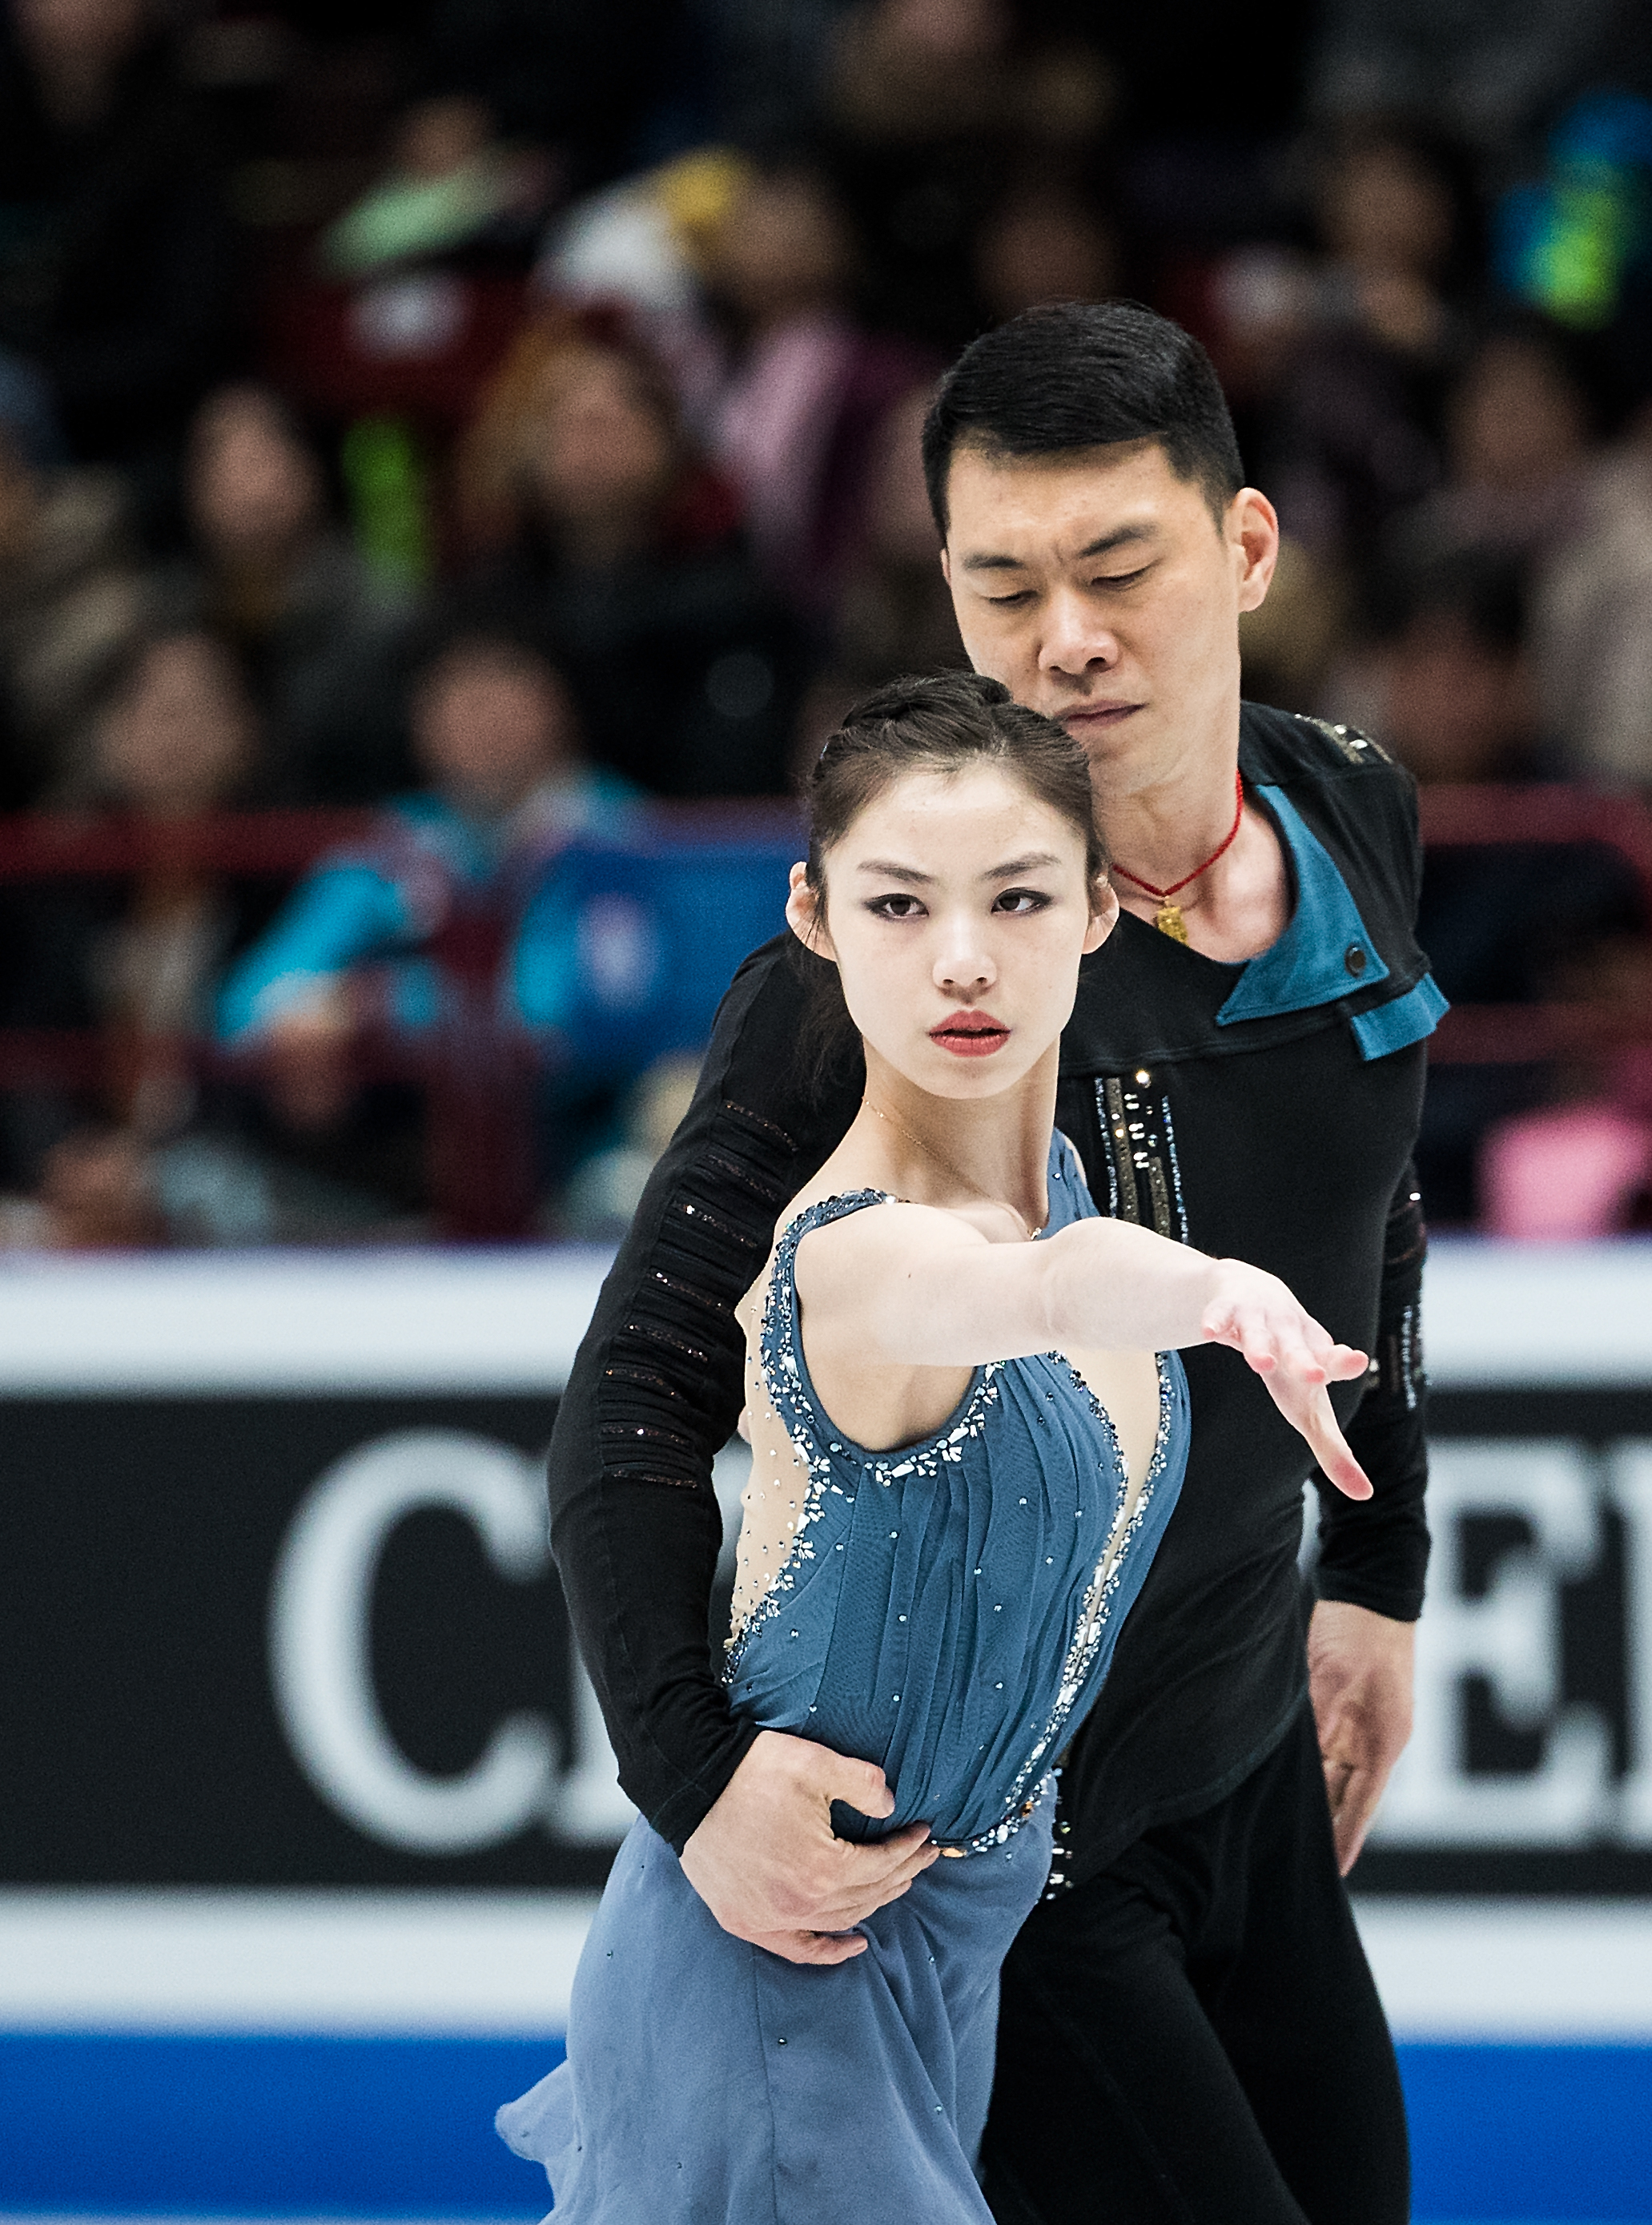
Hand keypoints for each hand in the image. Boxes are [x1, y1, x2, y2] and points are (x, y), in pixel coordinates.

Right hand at [680, 1729, 937, 1965]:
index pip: (882, 1864)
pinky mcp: (744, 1920)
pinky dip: (828, 1951)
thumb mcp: (818, 1763)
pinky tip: (854, 1944)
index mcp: (824, 1868)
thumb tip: (892, 1806)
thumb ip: (865, 1784)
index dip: (908, 1848)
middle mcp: (801, 1904)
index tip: (925, 1833)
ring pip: (839, 1920)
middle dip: (900, 1873)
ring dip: (873, 1903)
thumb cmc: (752, 1771)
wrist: (690, 1782)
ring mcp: (770, 1918)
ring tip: (895, 1882)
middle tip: (921, 1855)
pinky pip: (797, 1948)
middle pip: (867, 1895)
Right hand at [1201, 1264, 1371, 1499]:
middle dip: (1303, 1361)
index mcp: (1316, 1355)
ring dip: (1260, 1346)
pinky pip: (1219, 1315)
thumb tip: (1365, 1495)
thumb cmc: (1290, 1361)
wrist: (1255, 1293)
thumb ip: (1334, 1448)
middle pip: (1297, 1349)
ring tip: (1260, 1364)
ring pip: (1258, 1332)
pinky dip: (1214, 1322)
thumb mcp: (1309, 1403)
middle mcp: (1291, 1334)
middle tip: (1314, 1376)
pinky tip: (1208, 1333)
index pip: (1333, 1361)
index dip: (1342, 1363)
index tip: (1356, 1360)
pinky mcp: (1226, 1308)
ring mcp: (1258, 1318)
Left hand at [1308, 1599, 1414, 1873]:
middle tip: (1291, 1861)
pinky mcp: (1345, 1708)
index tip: (1330, 1875)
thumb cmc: (1356, 1630)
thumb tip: (1289, 1765)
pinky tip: (1287, 1785)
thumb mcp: (1327, 1679)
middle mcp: (1374, 1742)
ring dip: (1313, 1801)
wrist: (1371, 1586)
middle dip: (1322, 1828)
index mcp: (1380, 1742)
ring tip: (1283, 1834)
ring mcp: (1362, 1726)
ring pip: (1332, 1776)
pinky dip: (1312, 1770)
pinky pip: (1327, 1751)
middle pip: (1345, 1797)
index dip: (1343, 1840)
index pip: (1359, 1807)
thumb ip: (1310, 1723)